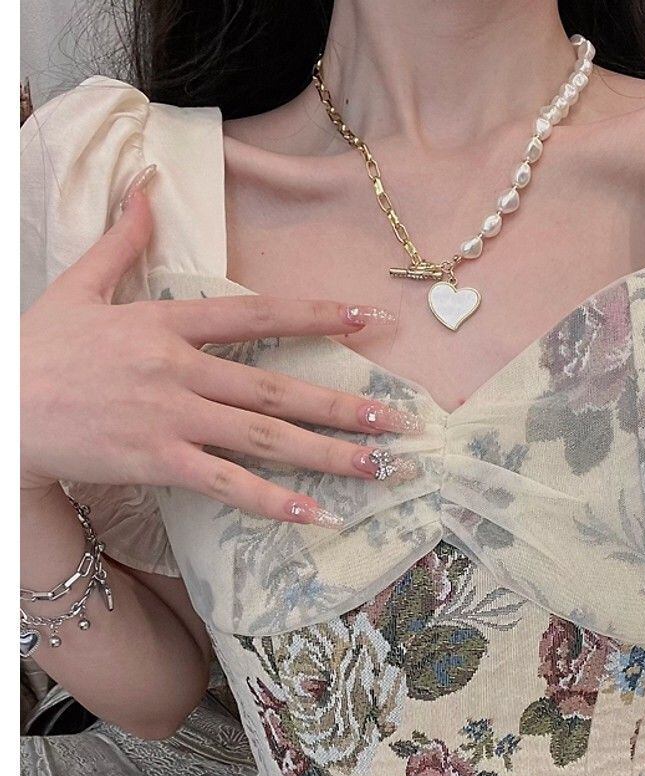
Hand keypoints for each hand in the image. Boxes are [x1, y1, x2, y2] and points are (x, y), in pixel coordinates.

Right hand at [21, 187, 414, 524]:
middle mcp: (181, 370)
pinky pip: (226, 484)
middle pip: (278, 385)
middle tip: (401, 420)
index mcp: (167, 323)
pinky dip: (273, 502)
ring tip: (379, 468)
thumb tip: (146, 184)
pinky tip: (317, 515)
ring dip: (327, 454)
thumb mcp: (77, 285)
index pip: (257, 314)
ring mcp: (171, 417)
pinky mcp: (156, 462)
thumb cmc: (35, 350)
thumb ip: (121, 238)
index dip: (316, 315)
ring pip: (264, 437)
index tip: (368, 316)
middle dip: (344, 404)